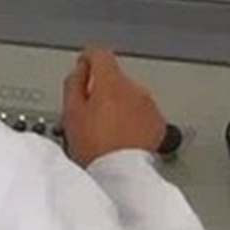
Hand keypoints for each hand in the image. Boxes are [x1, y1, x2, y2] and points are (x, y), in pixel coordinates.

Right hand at [61, 47, 168, 167]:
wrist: (121, 175)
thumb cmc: (96, 148)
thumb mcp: (71, 113)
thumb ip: (73, 84)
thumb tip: (80, 72)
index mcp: (111, 84)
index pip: (100, 54)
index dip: (88, 59)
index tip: (83, 67)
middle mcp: (135, 90)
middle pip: (115, 76)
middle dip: (103, 87)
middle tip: (89, 110)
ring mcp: (149, 106)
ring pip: (130, 94)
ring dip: (119, 103)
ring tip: (106, 127)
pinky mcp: (158, 122)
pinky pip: (142, 111)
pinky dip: (133, 117)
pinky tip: (121, 134)